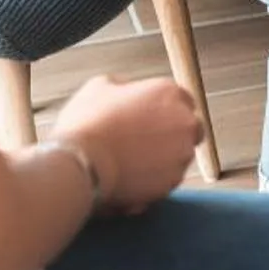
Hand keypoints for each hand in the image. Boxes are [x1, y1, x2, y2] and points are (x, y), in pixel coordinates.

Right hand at [53, 75, 201, 213]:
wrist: (79, 164)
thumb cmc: (86, 124)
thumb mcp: (100, 87)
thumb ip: (123, 86)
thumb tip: (124, 90)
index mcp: (170, 92)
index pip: (183, 100)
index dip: (165, 111)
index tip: (150, 121)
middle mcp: (184, 121)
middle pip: (188, 129)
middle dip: (172, 137)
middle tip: (143, 145)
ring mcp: (181, 154)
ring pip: (178, 157)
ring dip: (160, 161)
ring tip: (128, 165)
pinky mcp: (173, 182)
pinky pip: (165, 182)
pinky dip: (151, 183)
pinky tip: (126, 181)